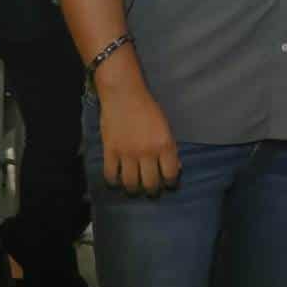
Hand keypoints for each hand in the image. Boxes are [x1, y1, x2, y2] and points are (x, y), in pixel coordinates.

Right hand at [97, 82, 179, 196]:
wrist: (123, 95)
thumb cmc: (148, 109)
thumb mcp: (166, 128)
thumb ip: (170, 149)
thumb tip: (175, 168)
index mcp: (165, 145)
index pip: (170, 175)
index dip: (170, 184)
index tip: (168, 186)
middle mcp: (147, 152)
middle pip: (150, 184)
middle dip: (152, 191)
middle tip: (150, 191)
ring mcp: (127, 153)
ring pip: (130, 183)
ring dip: (133, 190)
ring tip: (134, 190)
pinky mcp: (110, 151)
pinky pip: (110, 175)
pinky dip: (113, 182)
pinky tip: (116, 182)